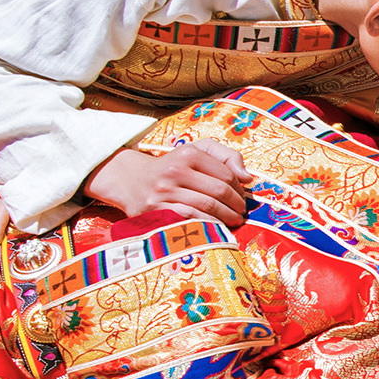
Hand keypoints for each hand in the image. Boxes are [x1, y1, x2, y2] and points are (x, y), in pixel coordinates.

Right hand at [84, 141, 250, 232]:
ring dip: (227, 217)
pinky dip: (208, 225)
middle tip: (241, 212)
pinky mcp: (156, 210)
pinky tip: (216, 227)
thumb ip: (226, 156)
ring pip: (207, 207)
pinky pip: (191, 219)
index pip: (226, 175)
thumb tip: (248, 177)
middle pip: (219, 192)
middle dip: (236, 205)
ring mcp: (164, 192)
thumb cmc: (173, 167)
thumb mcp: (197, 151)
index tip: (241, 197)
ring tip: (234, 221)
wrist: (130, 180)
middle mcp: (174, 171)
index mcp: (188, 154)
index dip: (239, 189)